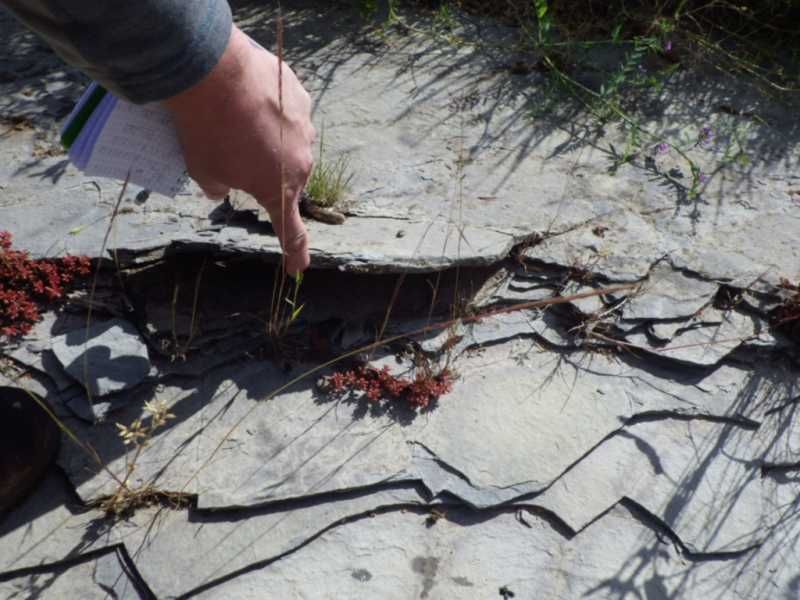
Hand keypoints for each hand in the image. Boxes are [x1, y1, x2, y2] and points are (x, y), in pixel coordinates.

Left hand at [163, 26, 314, 273]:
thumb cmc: (206, 131)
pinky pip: (288, 109)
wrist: (212, 71)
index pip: (290, 229)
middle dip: (269, 172)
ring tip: (239, 120)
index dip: (294, 251)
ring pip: (290, 141)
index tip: (298, 269)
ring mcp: (304, 125)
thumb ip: (217, 187)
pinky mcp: (299, 94)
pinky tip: (248, 97)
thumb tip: (223, 186)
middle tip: (239, 157)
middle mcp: (301, 160)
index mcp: (278, 188)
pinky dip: (272, 108)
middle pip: (288, 175)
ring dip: (271, 138)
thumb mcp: (203, 170)